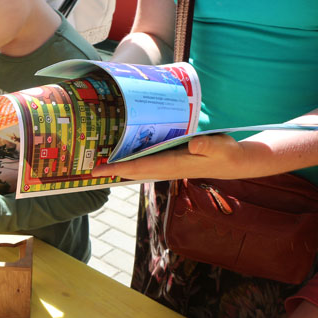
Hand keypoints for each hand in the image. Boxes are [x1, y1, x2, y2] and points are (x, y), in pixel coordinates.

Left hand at [92, 134, 247, 180]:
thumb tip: (193, 145)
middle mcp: (165, 168)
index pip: (139, 167)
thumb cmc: (226, 152)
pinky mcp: (168, 162)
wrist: (233, 162)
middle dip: (110, 171)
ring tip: (95, 164)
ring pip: (136, 169)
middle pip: (132, 171)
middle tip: (85, 169)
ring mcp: (166, 167)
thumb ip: (208, 145)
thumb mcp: (220, 146)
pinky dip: (129, 163)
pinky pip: (144, 164)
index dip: (117, 169)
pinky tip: (120, 158)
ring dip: (117, 169)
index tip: (97, 170)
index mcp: (173, 164)